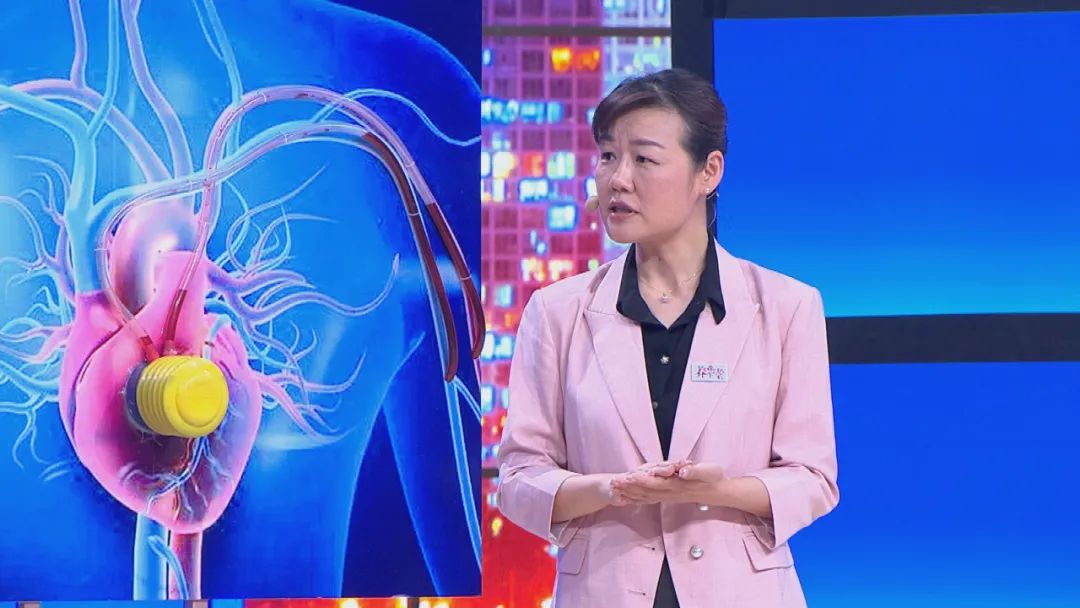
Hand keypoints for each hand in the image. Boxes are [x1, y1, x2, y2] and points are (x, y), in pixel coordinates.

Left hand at [609, 461, 727, 505]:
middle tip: (612, 484)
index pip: (656, 483)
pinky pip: (649, 499)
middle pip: (646, 491)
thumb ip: (695, 471)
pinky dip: (637, 499)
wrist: (719, 492)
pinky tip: (628, 499)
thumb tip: (684, 471)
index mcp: (677, 485)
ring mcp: (669, 496)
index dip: (641, 480)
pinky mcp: (669, 496)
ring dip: (629, 493)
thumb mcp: (708, 471)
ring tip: (614, 490)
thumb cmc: (714, 478)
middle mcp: (670, 492)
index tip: (627, 477)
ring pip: (645, 496)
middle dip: (629, 487)